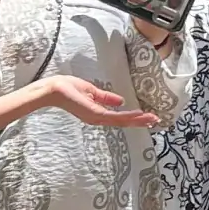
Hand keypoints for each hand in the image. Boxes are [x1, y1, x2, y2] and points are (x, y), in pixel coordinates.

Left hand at [42, 75, 160, 127]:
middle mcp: (98, 118)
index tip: (147, 116)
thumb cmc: (67, 88)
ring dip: (138, 120)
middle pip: (123, 121)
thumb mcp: (91, 91)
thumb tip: (121, 100)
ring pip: (122, 120)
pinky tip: (138, 115)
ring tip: (152, 119)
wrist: (53, 89)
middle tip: (155, 121)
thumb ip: (106, 97)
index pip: (119, 116)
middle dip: (140, 121)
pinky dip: (128, 116)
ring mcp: (96, 117)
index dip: (134, 117)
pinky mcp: (94, 114)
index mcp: (96, 112)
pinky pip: (115, 117)